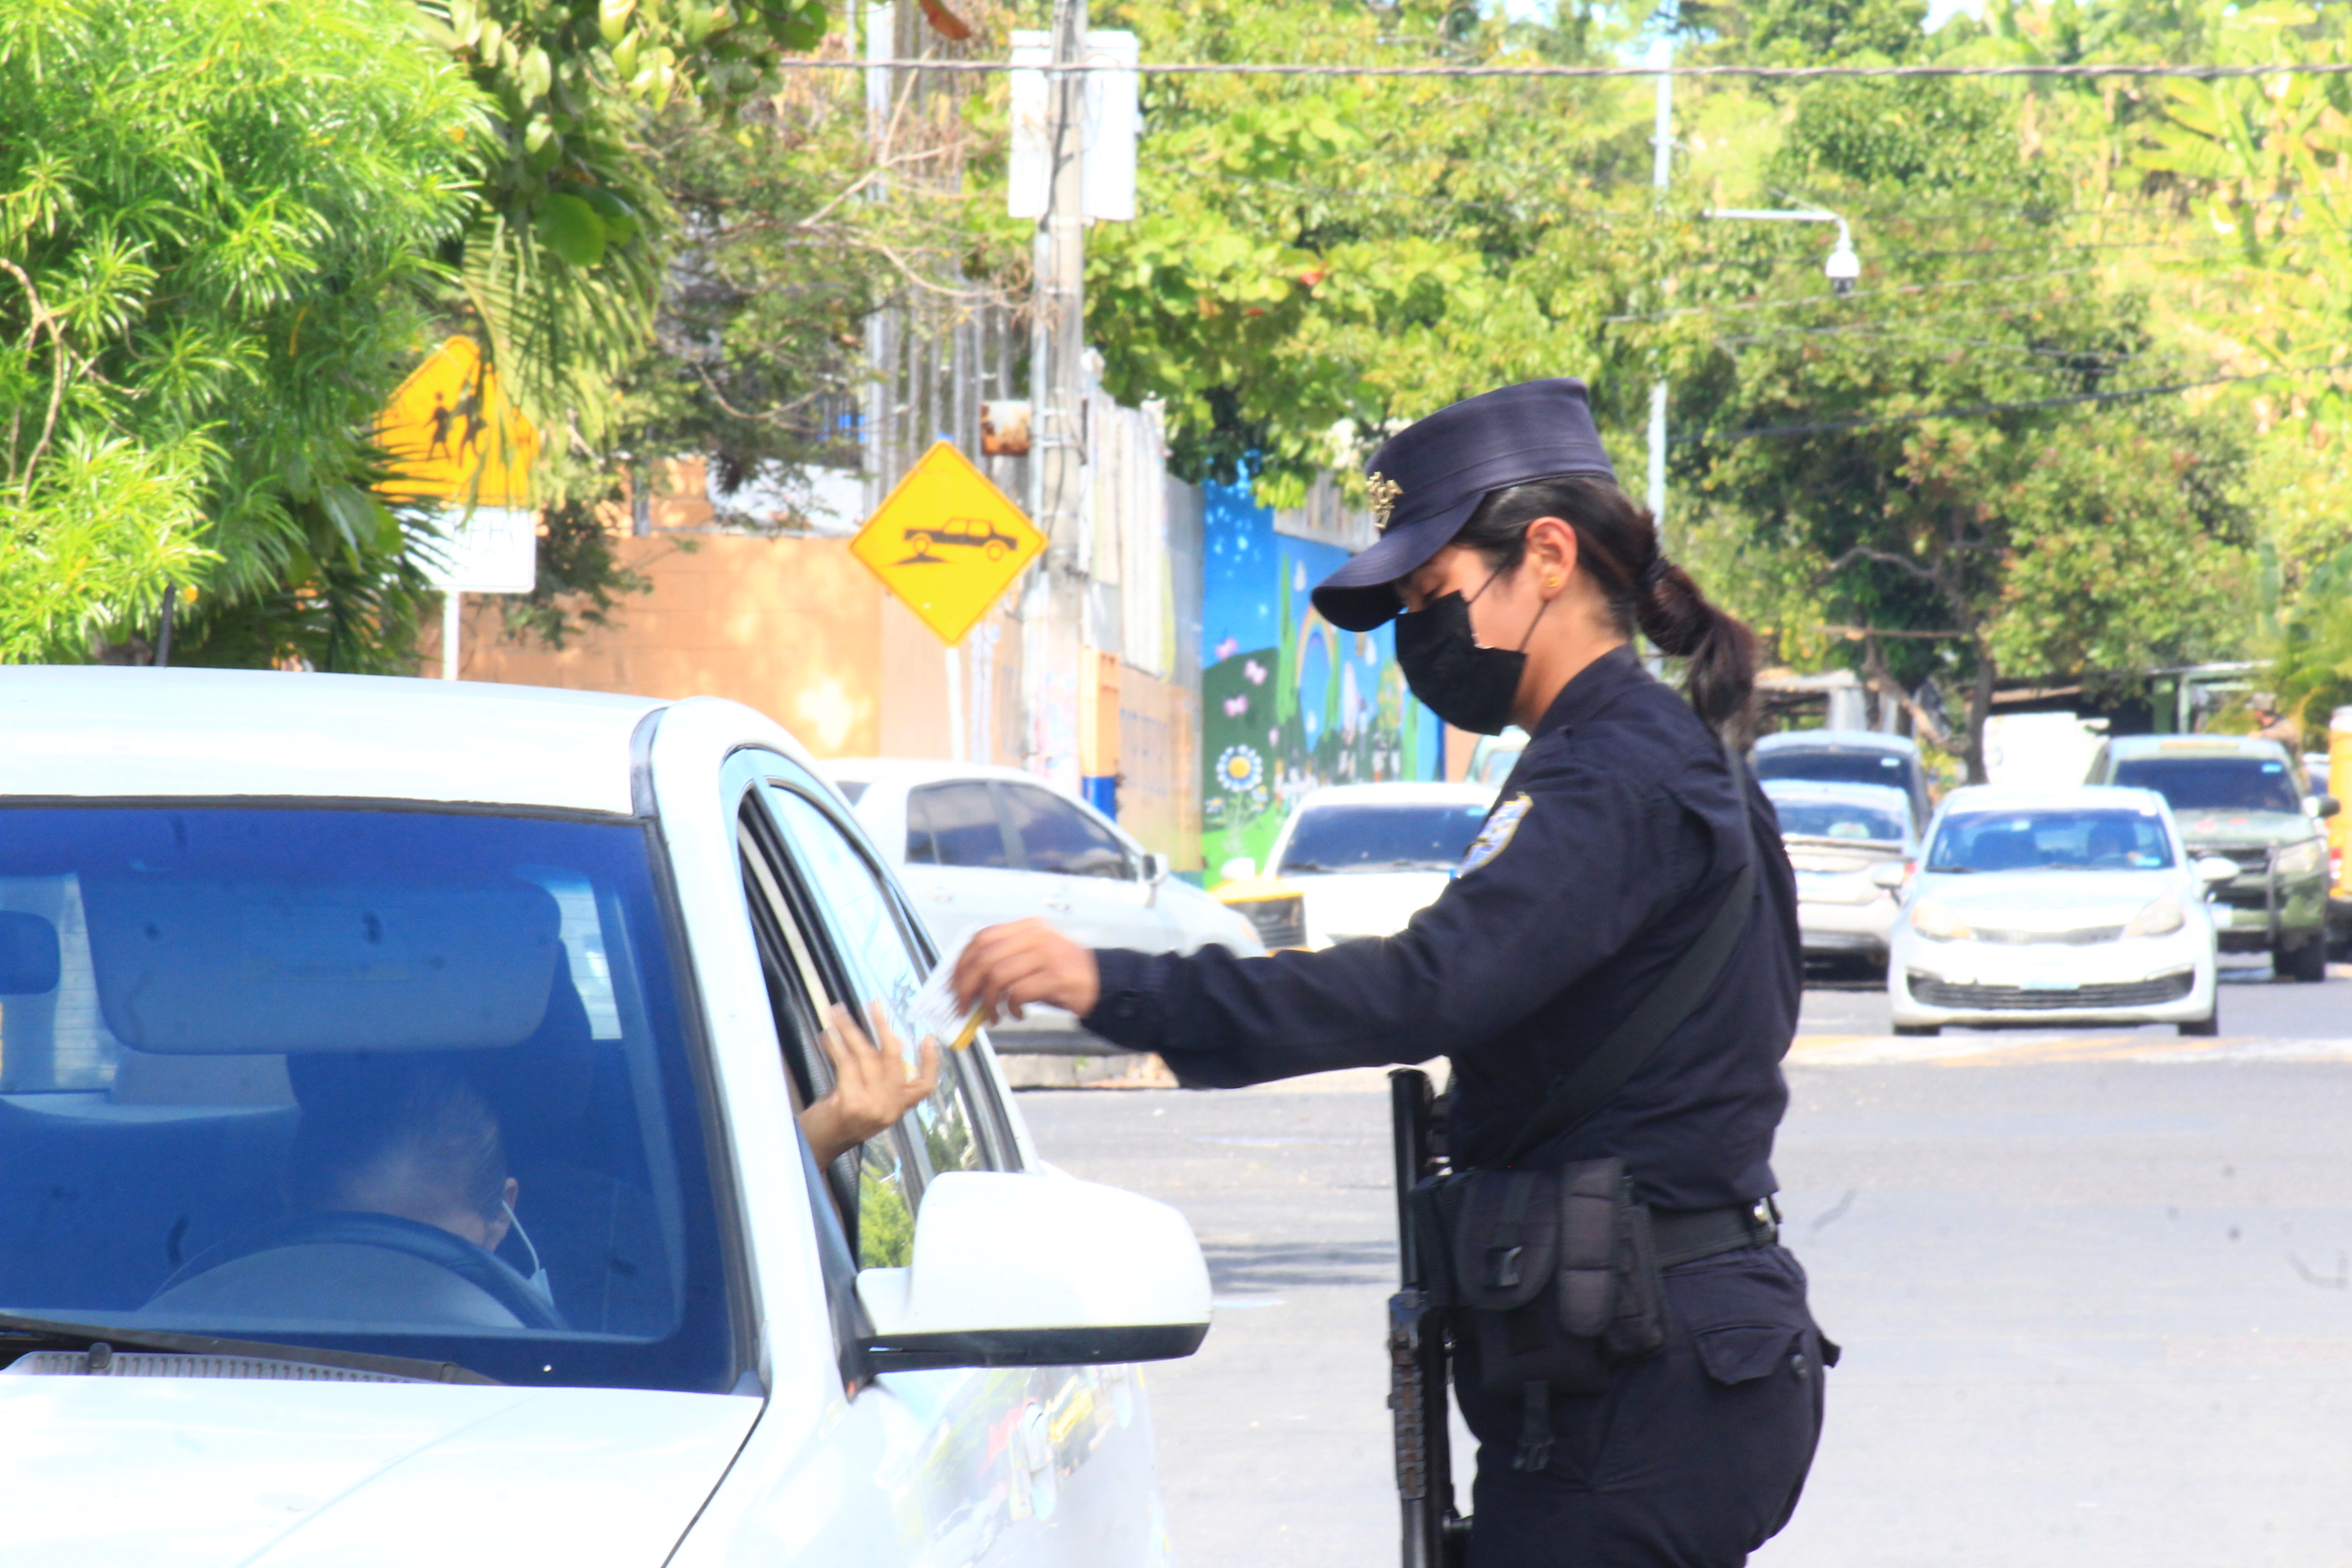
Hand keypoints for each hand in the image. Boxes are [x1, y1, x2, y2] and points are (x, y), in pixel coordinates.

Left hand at [797, 1002, 939, 1167]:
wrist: (817, 1146)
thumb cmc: (839, 1119)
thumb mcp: (866, 1098)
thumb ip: (879, 1076)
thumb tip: (896, 1041)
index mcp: (898, 1108)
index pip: (924, 1086)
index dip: (930, 1061)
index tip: (928, 1037)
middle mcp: (890, 1109)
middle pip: (893, 1059)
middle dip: (882, 1026)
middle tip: (874, 1004)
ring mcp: (872, 1107)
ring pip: (866, 1056)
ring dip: (849, 1029)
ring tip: (837, 1012)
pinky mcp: (852, 1104)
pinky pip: (845, 1064)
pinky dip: (835, 1045)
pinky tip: (828, 1034)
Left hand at [952, 918, 1099, 1024]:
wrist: (1102, 982)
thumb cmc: (1062, 974)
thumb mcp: (1033, 957)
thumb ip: (1004, 961)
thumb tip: (966, 984)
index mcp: (1027, 927)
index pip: (981, 937)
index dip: (962, 962)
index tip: (954, 984)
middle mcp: (1036, 936)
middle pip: (984, 958)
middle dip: (967, 986)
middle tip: (964, 1006)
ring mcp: (1047, 955)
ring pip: (997, 976)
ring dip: (988, 1002)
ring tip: (992, 1015)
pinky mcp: (1057, 976)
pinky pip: (1018, 992)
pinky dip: (1010, 1007)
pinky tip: (1016, 1014)